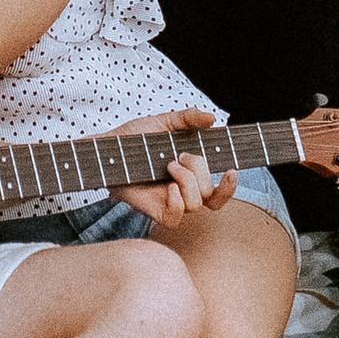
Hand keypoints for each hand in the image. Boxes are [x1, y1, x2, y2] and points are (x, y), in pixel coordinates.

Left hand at [104, 108, 235, 228]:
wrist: (107, 149)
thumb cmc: (132, 138)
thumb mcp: (163, 122)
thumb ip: (189, 118)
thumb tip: (212, 119)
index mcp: (190, 174)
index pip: (219, 192)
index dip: (230, 187)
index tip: (231, 170)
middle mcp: (183, 191)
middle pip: (210, 193)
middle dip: (199, 169)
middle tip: (178, 156)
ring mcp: (169, 202)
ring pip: (196, 204)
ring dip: (187, 181)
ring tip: (168, 165)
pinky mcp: (154, 211)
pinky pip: (175, 219)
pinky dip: (177, 202)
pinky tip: (169, 187)